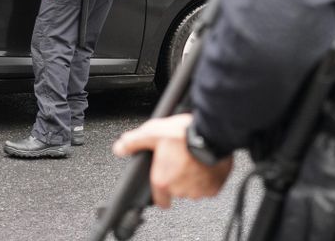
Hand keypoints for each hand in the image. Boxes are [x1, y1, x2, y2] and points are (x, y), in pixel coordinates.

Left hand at [113, 114, 232, 208]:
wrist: (212, 132)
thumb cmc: (184, 134)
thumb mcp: (152, 132)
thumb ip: (134, 142)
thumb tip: (120, 148)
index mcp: (163, 181)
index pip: (159, 201)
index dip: (161, 193)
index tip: (164, 184)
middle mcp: (180, 190)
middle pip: (177, 192)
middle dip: (178, 179)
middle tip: (180, 160)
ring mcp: (199, 190)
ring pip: (194, 189)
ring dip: (193, 179)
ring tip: (193, 160)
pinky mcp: (215, 187)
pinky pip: (209, 187)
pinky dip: (208, 178)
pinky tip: (206, 164)